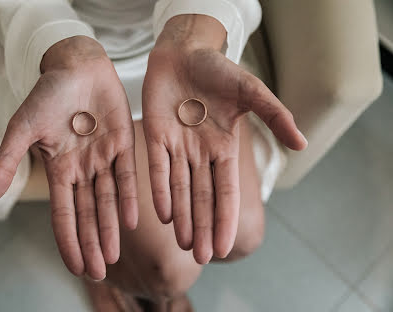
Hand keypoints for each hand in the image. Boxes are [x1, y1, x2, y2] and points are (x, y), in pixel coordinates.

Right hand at [0, 36, 137, 279]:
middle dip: (92, 242)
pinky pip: (128, 176)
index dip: (68, 240)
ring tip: (112, 255)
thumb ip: (5, 162)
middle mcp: (83, 169)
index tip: (76, 266)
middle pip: (88, 213)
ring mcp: (104, 158)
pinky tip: (130, 221)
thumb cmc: (47, 95)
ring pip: (107, 200)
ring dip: (109, 227)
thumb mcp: (22, 129)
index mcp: (60, 169)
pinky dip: (128, 198)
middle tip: (99, 270)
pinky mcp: (125, 143)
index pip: (63, 213)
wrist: (76, 65)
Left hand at [142, 15, 306, 263]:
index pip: (226, 190)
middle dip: (203, 226)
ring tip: (184, 244)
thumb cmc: (218, 70)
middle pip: (202, 197)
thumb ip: (275, 116)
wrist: (184, 52)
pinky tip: (163, 214)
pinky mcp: (155, 136)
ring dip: (182, 217)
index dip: (225, 217)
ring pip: (180, 189)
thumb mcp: (250, 92)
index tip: (225, 246)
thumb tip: (302, 145)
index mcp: (224, 147)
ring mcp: (177, 146)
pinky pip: (159, 169)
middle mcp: (201, 153)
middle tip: (201, 257)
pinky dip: (161, 191)